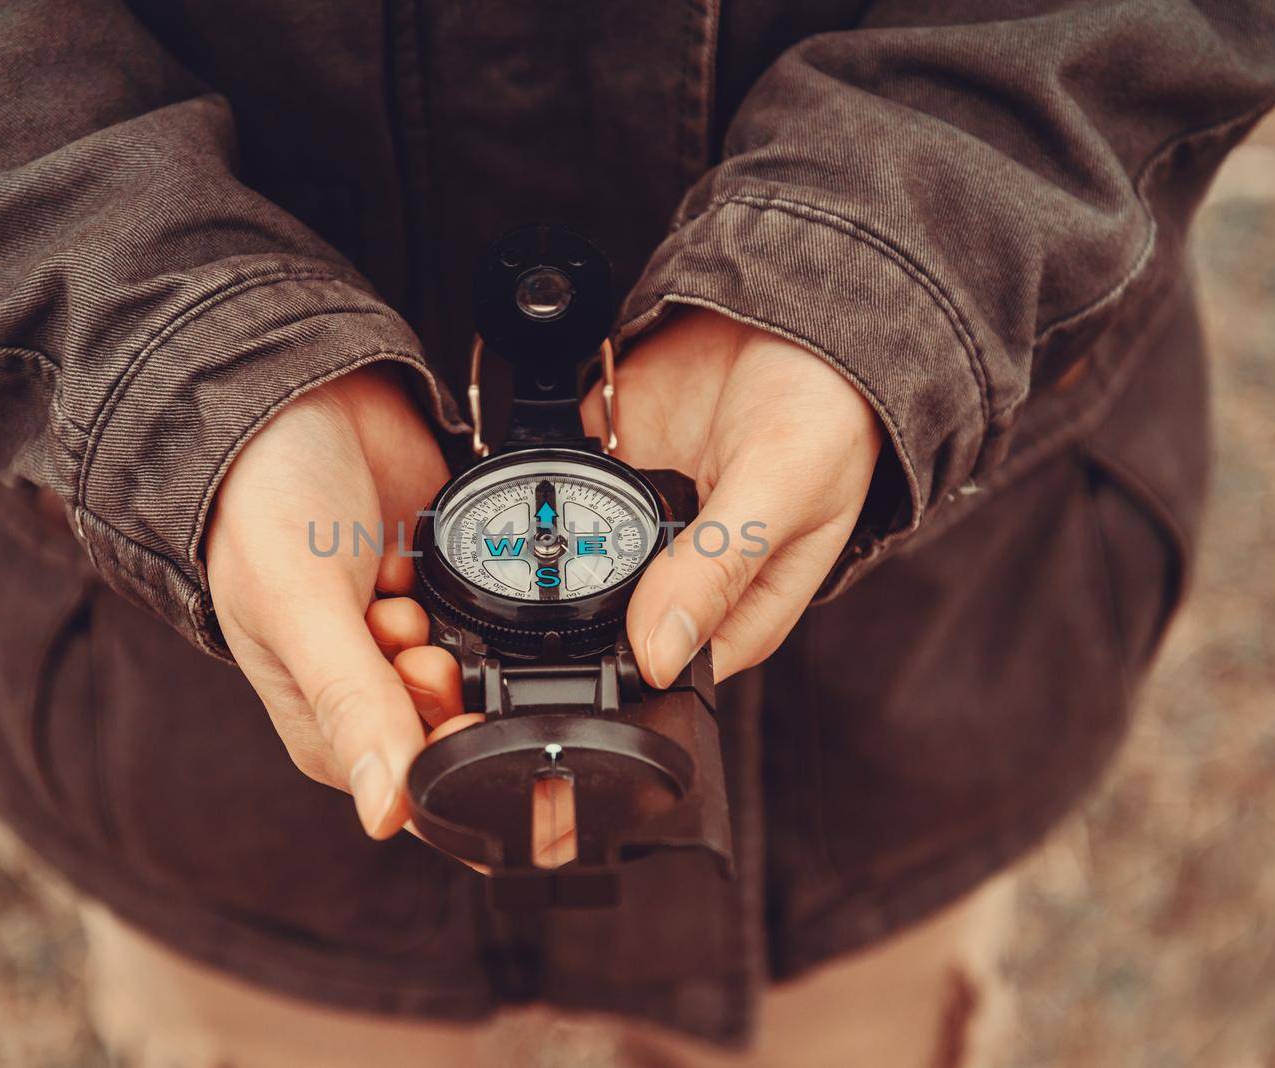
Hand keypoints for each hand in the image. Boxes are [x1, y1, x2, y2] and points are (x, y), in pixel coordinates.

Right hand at [205, 365, 452, 839]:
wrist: (295, 392)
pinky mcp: (448, 593)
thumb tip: (389, 820)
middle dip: (447, 670)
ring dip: (459, 627)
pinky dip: (474, 590)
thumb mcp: (301, 611)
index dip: (445, 742)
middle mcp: (374, 695)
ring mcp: (414, 642)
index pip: (419, 785)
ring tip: (398, 578)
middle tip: (402, 613)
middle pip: (462, 726)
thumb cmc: (259, 504)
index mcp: (327, 729)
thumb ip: (353, 707)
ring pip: (485, 671)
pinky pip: (494, 616)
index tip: (426, 672)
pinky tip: (417, 558)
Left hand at [364, 307, 880, 867]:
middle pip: (592, 640)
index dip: (591, 695)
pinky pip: (546, 500)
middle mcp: (674, 588)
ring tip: (447, 586)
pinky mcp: (601, 474)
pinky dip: (514, 498)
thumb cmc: (828, 418)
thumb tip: (656, 657)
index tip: (525, 691)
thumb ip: (718, 571)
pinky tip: (479, 504)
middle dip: (525, 648)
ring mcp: (632, 534)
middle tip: (453, 653)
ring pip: (556, 575)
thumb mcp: (785, 493)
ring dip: (508, 575)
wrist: (800, 315)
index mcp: (731, 619)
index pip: (653, 684)